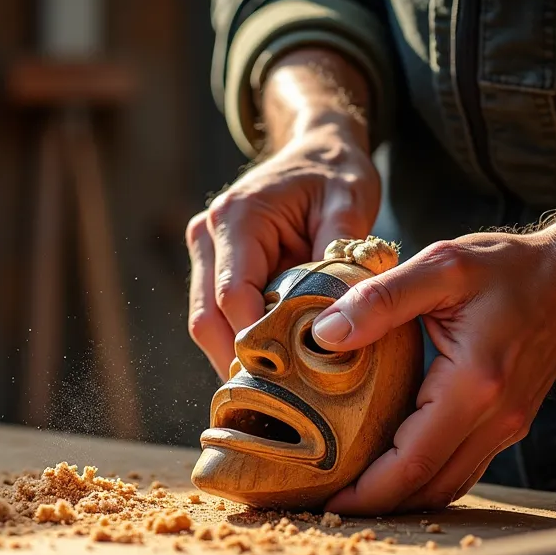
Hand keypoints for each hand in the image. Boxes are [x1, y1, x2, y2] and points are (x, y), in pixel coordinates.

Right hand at [185, 124, 380, 378]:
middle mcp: (208, 234)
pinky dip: (237, 343)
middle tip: (276, 404)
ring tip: (272, 396)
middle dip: (236, 362)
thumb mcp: (351, 200)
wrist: (315, 149)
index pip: (232, 295)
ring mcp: (205, 251)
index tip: (287, 378)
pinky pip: (216, 315)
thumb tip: (345, 311)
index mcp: (237, 217)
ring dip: (233, 357)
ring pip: (205, 323)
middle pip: (207, 318)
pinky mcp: (212, 266)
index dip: (253, 341)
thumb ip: (345, 252)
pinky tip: (268, 369)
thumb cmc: (335, 172)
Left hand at [311, 233, 555, 514]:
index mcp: (475, 385)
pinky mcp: (506, 425)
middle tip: (323, 502)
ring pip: (446, 485)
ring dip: (399, 497)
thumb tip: (326, 334)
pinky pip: (460, 468)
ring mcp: (506, 427)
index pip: (413, 461)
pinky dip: (423, 479)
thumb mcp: (441, 267)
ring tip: (348, 492)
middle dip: (375, 504)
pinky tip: (387, 469)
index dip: (367, 490)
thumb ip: (381, 299)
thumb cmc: (509, 269)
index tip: (325, 498)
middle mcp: (495, 419)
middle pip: (428, 487)